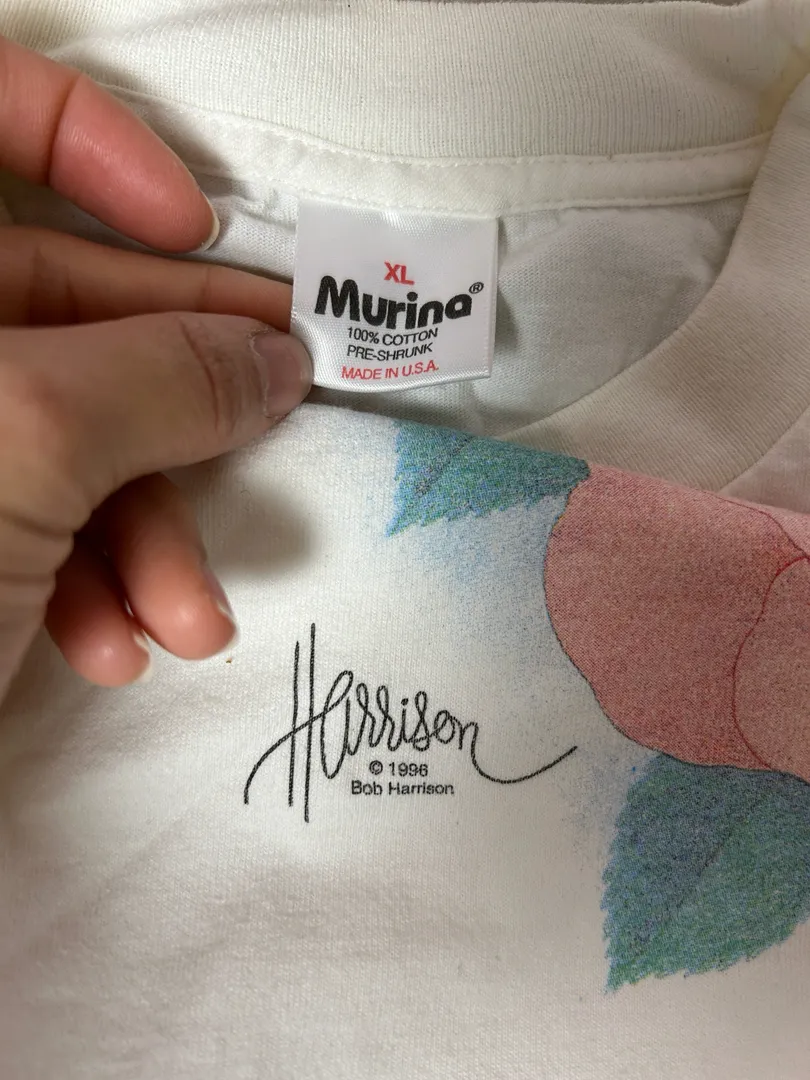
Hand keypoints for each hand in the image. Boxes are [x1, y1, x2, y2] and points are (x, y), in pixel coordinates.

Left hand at [0, 37, 307, 696]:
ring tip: (184, 614)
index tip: (196, 224)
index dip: (90, 141)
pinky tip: (111, 645)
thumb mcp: (32, 441)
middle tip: (276, 407)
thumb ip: (168, 373)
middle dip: (177, 392)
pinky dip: (95, 587)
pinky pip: (45, 524)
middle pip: (65, 311)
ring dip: (149, 534)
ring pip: (74, 440)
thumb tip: (274, 356)